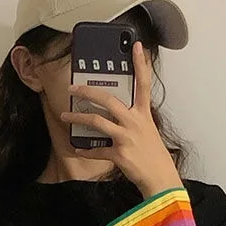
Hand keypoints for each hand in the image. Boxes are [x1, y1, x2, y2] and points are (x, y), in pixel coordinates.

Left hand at [60, 41, 183, 198]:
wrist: (161, 179)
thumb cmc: (153, 156)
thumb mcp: (148, 132)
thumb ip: (134, 120)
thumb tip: (116, 115)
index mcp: (143, 114)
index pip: (144, 84)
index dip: (140, 64)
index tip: (135, 46)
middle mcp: (135, 122)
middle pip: (109, 100)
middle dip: (88, 92)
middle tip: (73, 88)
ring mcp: (127, 137)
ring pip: (97, 122)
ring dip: (77, 118)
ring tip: (64, 117)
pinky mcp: (119, 154)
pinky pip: (97, 151)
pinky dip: (85, 150)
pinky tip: (77, 148)